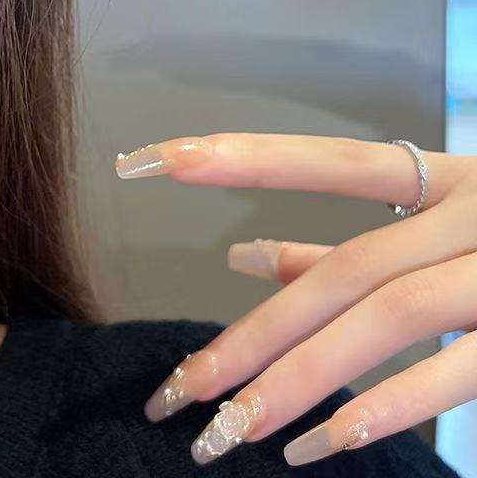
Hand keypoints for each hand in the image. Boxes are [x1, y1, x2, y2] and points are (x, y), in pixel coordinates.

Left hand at [115, 133, 476, 466]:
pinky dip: (388, 407)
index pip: (333, 159)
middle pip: (348, 269)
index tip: (154, 160)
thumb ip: (345, 242)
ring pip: (389, 318)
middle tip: (180, 388)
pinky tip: (319, 445)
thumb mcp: (449, 222)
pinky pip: (462, 370)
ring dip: (303, 377)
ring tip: (230, 427)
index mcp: (455, 175)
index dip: (244, 156)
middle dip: (256, 330)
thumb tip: (241, 256)